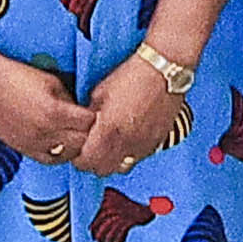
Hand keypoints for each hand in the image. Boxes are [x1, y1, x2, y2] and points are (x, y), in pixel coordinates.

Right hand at [0, 42, 98, 169]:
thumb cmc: (16, 77)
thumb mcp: (52, 82)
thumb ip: (71, 99)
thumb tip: (86, 112)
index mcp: (55, 112)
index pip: (91, 123)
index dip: (97, 117)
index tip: (98, 111)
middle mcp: (45, 132)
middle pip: (83, 142)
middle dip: (90, 133)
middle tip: (91, 124)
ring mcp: (32, 143)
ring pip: (68, 155)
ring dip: (76, 145)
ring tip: (76, 133)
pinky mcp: (22, 148)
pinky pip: (49, 160)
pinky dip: (59, 153)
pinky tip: (60, 142)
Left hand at [76, 53, 187, 175]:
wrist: (164, 71)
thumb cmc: (132, 76)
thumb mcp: (99, 93)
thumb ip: (89, 115)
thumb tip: (84, 127)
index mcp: (108, 131)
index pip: (86, 161)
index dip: (79, 157)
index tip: (78, 149)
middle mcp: (127, 143)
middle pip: (103, 170)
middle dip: (93, 162)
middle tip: (91, 149)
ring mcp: (144, 145)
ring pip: (122, 167)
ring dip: (113, 161)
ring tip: (110, 146)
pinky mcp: (158, 141)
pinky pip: (139, 157)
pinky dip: (130, 153)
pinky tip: (128, 139)